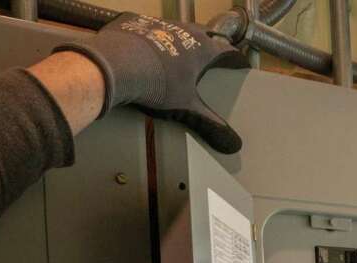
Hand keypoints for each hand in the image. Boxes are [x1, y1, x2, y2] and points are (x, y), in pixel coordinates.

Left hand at [54, 13, 249, 152]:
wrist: (116, 65)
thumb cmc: (157, 84)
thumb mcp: (187, 108)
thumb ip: (210, 124)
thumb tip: (233, 145)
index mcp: (203, 50)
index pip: (228, 51)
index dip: (235, 59)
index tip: (240, 64)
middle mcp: (186, 31)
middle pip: (206, 34)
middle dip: (210, 45)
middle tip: (210, 58)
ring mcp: (161, 24)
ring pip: (180, 29)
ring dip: (183, 39)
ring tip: (180, 53)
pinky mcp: (138, 23)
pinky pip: (152, 28)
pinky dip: (155, 37)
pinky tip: (150, 49)